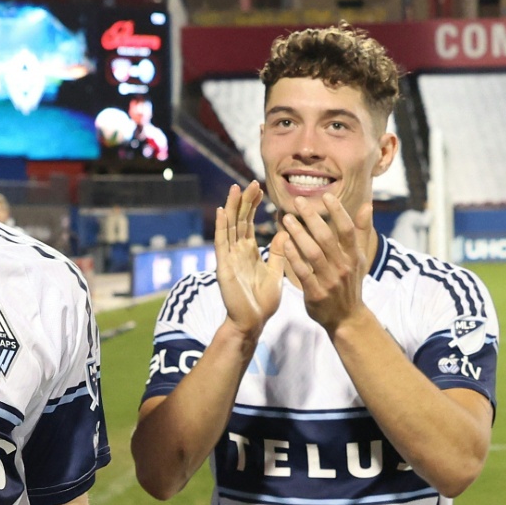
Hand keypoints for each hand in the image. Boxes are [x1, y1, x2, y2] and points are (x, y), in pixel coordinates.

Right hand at [212, 182, 285, 339]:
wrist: (252, 323)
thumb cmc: (263, 302)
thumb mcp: (275, 273)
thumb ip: (278, 253)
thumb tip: (284, 232)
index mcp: (248, 252)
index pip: (248, 223)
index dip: (253, 205)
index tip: (260, 188)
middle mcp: (236, 251)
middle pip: (239, 220)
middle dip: (244, 201)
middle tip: (252, 182)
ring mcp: (229, 258)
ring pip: (229, 227)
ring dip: (232, 208)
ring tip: (235, 188)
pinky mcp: (224, 266)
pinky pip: (222, 243)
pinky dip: (221, 226)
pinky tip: (222, 211)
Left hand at [274, 195, 371, 330]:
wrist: (347, 318)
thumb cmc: (350, 283)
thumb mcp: (359, 259)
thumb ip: (361, 232)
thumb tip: (367, 205)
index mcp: (354, 256)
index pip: (347, 230)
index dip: (337, 212)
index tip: (325, 195)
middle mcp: (343, 267)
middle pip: (327, 238)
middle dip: (312, 217)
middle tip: (297, 201)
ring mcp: (330, 281)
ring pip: (313, 253)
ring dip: (299, 234)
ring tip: (286, 218)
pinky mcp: (316, 294)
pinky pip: (303, 272)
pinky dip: (293, 257)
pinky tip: (283, 243)